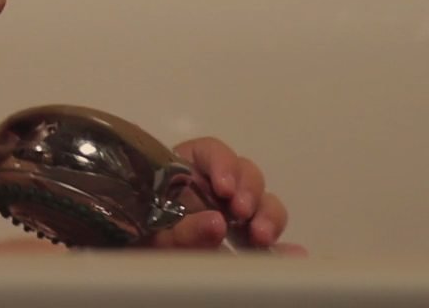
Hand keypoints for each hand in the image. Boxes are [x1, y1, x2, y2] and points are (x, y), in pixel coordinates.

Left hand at [145, 137, 304, 254]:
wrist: (138, 274)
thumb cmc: (137, 246)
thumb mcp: (154, 237)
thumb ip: (182, 231)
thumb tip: (217, 223)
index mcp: (184, 174)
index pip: (211, 152)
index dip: (223, 163)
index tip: (224, 187)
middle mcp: (212, 190)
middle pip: (245, 174)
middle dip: (250, 190)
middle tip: (243, 212)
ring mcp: (231, 217)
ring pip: (262, 203)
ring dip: (268, 215)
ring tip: (261, 236)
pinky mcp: (245, 244)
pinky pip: (269, 240)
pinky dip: (282, 246)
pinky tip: (291, 254)